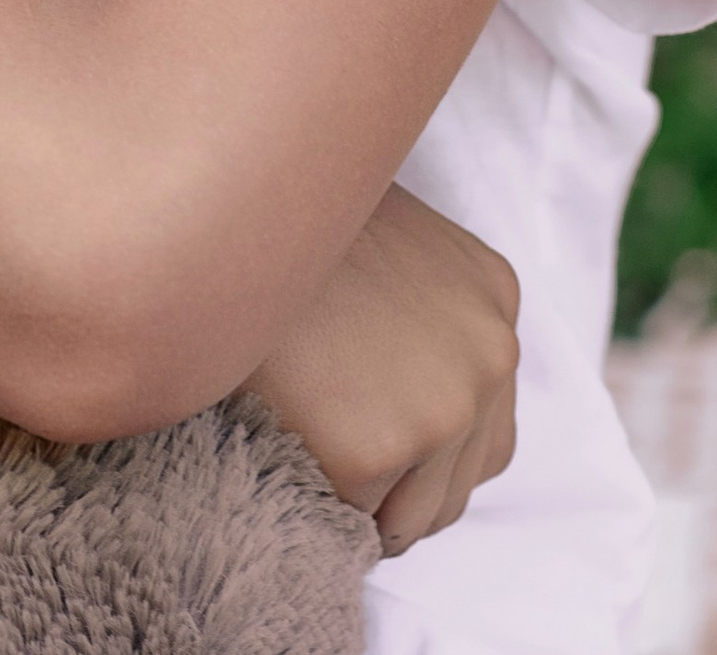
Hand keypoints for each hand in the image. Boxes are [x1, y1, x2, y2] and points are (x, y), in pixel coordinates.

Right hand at [243, 183, 519, 556]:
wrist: (223, 201)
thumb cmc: (282, 209)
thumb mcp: (381, 234)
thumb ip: (413, 299)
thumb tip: (391, 367)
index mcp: (493, 292)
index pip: (485, 430)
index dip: (422, 451)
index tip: (360, 438)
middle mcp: (491, 354)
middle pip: (455, 484)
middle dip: (394, 488)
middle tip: (320, 460)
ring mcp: (444, 408)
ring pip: (410, 516)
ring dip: (358, 500)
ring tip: (295, 455)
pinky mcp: (374, 449)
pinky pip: (347, 509)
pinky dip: (313, 491)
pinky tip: (274, 442)